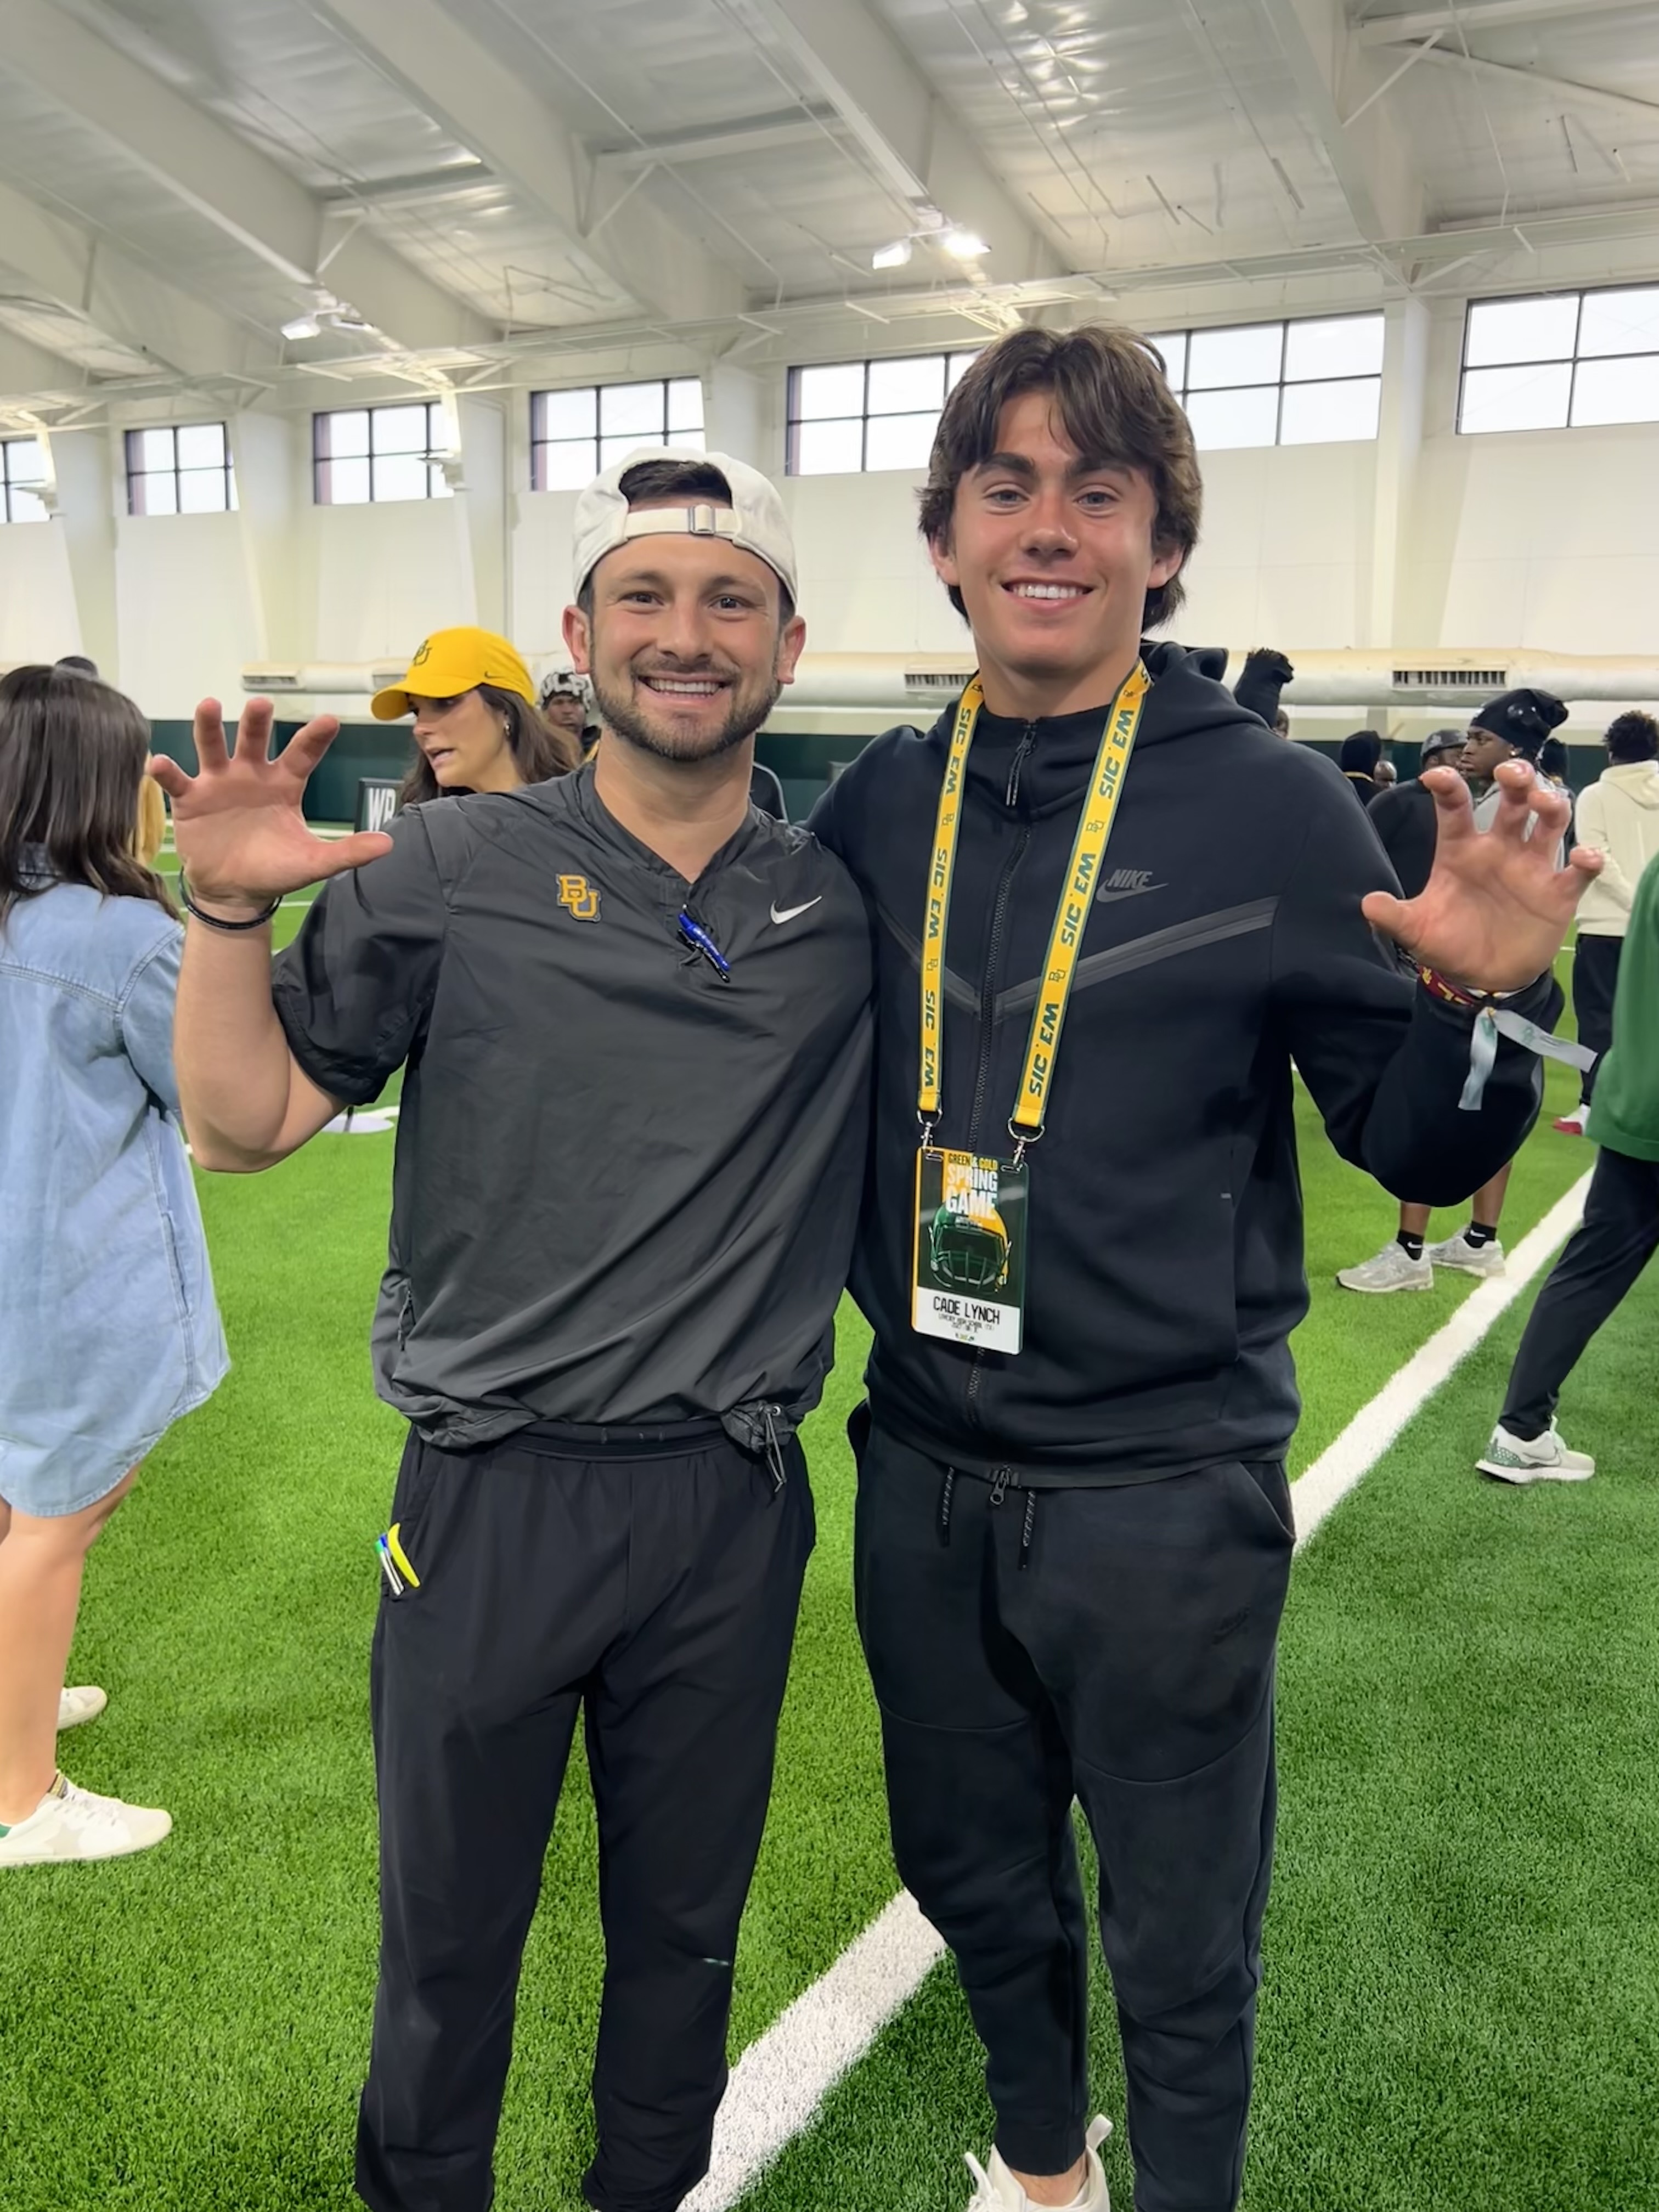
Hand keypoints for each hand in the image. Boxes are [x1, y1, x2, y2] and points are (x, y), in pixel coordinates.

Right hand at [148, 698, 392, 917]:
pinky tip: (161, 762)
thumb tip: (389, 843)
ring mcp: (218, 783)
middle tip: (261, 705)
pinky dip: (167, 771)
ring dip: (208, 727)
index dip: (314, 738)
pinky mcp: (190, 799)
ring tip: (207, 705)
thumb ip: (348, 852)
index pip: (302, 754)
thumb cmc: (275, 869)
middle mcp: (251, 775)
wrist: (235, 891)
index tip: (329, 721)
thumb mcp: (314, 863)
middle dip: (257, 722)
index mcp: (284, 783)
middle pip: (254, 740)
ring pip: (213, 747)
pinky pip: (177, 781)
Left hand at [1361, 760, 1601, 994]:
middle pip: (1513, 800)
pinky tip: (1584, 858)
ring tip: (1543, 803)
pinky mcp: (1558, 892)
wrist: (1484, 978)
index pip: (1456, 807)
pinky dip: (1586, 861)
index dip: (1448, 786)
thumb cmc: (1450, 942)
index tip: (1436, 777)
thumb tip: (1368, 904)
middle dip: (1516, 779)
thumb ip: (1394, 917)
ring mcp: (1531, 867)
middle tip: (1510, 774)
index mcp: (1461, 849)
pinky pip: (1578, 871)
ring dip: (1550, 804)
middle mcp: (1499, 848)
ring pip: (1549, 821)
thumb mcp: (1417, 931)